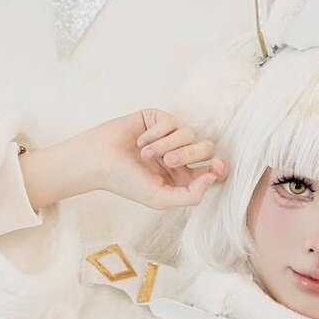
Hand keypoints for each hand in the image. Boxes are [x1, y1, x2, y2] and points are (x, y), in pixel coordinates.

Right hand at [71, 109, 229, 211]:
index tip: (216, 165)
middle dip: (189, 155)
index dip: (219, 167)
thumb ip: (190, 196)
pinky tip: (140, 141)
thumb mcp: (160, 198)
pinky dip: (156, 133)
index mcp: (182, 177)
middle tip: (168, 161)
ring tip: (145, 154)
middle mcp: (179, 155)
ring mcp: (169, 136)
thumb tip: (212, 177)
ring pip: (189, 134)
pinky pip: (171, 121)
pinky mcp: (157, 119)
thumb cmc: (126, 182)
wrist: (99, 162)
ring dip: (166, 145)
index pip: (211, 170)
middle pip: (205, 149)